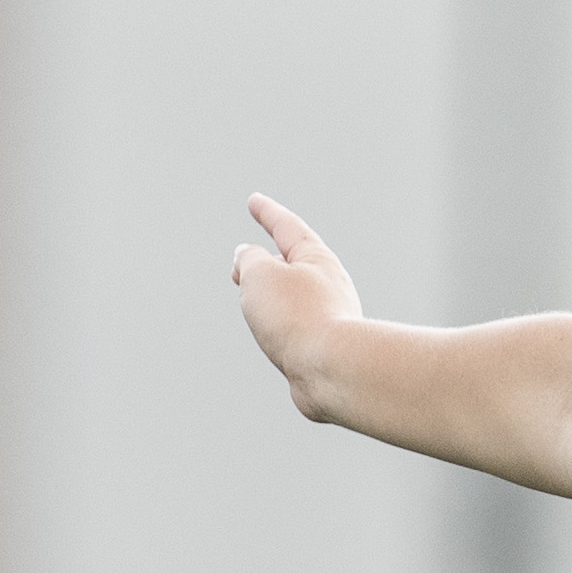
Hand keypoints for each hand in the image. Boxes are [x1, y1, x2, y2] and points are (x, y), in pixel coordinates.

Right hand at [231, 194, 362, 416]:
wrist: (332, 371)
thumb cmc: (298, 318)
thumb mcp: (261, 274)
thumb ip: (249, 259)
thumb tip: (247, 258)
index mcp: (318, 259)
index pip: (287, 226)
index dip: (267, 212)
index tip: (254, 201)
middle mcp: (329, 286)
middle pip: (291, 265)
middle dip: (263, 262)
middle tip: (239, 268)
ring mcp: (330, 318)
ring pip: (292, 299)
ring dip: (268, 296)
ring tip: (249, 302)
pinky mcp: (326, 347)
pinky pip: (296, 327)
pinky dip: (278, 323)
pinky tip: (271, 336)